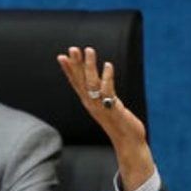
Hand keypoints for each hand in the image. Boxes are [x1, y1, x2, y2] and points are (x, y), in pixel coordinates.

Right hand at [56, 46, 154, 190]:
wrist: (128, 141)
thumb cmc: (118, 122)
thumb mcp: (106, 104)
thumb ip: (101, 92)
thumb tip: (96, 79)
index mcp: (88, 102)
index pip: (75, 83)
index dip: (68, 70)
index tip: (62, 56)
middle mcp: (92, 104)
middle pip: (80, 81)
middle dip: (75, 64)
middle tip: (72, 49)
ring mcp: (101, 107)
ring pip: (91, 83)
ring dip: (89, 66)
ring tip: (89, 50)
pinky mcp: (112, 109)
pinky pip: (107, 91)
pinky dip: (107, 77)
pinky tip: (108, 65)